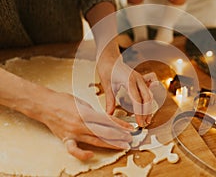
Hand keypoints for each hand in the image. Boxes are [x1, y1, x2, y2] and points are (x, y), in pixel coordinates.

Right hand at [0, 68, 132, 160]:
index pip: (108, 121)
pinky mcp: (66, 139)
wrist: (45, 104)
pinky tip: (91, 155)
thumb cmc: (64, 100)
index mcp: (86, 113)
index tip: (130, 128)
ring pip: (94, 141)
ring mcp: (73, 133)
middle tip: (130, 139)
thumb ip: (93, 112)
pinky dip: (82, 154)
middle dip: (119, 136)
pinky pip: (74, 150)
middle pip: (104, 132)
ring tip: (121, 147)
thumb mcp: (82, 102)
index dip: (121, 125)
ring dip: (110, 144)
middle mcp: (81, 124)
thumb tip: (105, 120)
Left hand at [97, 57, 156, 126]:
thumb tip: (109, 114)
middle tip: (144, 124)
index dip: (139, 112)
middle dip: (147, 112)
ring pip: (149, 95)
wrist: (109, 58)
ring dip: (149, 107)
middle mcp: (138, 79)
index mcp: (129, 80)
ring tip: (147, 119)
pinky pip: (149, 91)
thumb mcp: (107, 85)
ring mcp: (141, 78)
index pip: (137, 100)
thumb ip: (110, 100)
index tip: (139, 123)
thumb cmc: (107, 70)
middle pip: (147, 98)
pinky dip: (149, 100)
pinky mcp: (141, 79)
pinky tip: (148, 108)